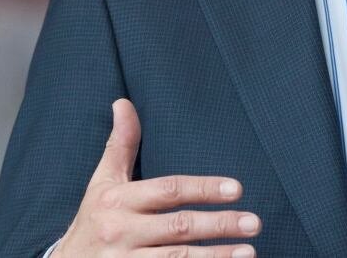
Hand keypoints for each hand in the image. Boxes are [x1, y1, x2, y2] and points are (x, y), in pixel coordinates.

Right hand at [53, 99, 260, 256]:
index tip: (236, 189)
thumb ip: (120, 145)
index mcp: (118, 200)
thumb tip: (123, 103)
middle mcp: (122, 231)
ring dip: (217, 256)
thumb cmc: (92, 221)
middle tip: (254, 222)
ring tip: (250, 251)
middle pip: (179, 227)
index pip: (168, 191)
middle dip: (219, 224)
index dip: (203, 188)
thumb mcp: (102, 182)